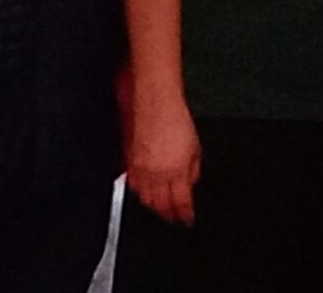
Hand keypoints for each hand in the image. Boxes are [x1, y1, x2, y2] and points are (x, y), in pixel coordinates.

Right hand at [126, 93, 201, 224]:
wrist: (153, 103)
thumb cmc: (175, 119)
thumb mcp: (195, 147)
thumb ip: (192, 170)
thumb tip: (190, 183)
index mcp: (175, 172)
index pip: (180, 203)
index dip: (184, 215)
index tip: (186, 220)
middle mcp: (155, 175)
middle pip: (159, 204)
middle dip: (166, 214)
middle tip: (172, 218)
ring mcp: (139, 169)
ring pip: (144, 198)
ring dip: (153, 206)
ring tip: (159, 210)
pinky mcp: (127, 162)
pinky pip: (132, 185)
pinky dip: (139, 192)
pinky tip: (143, 193)